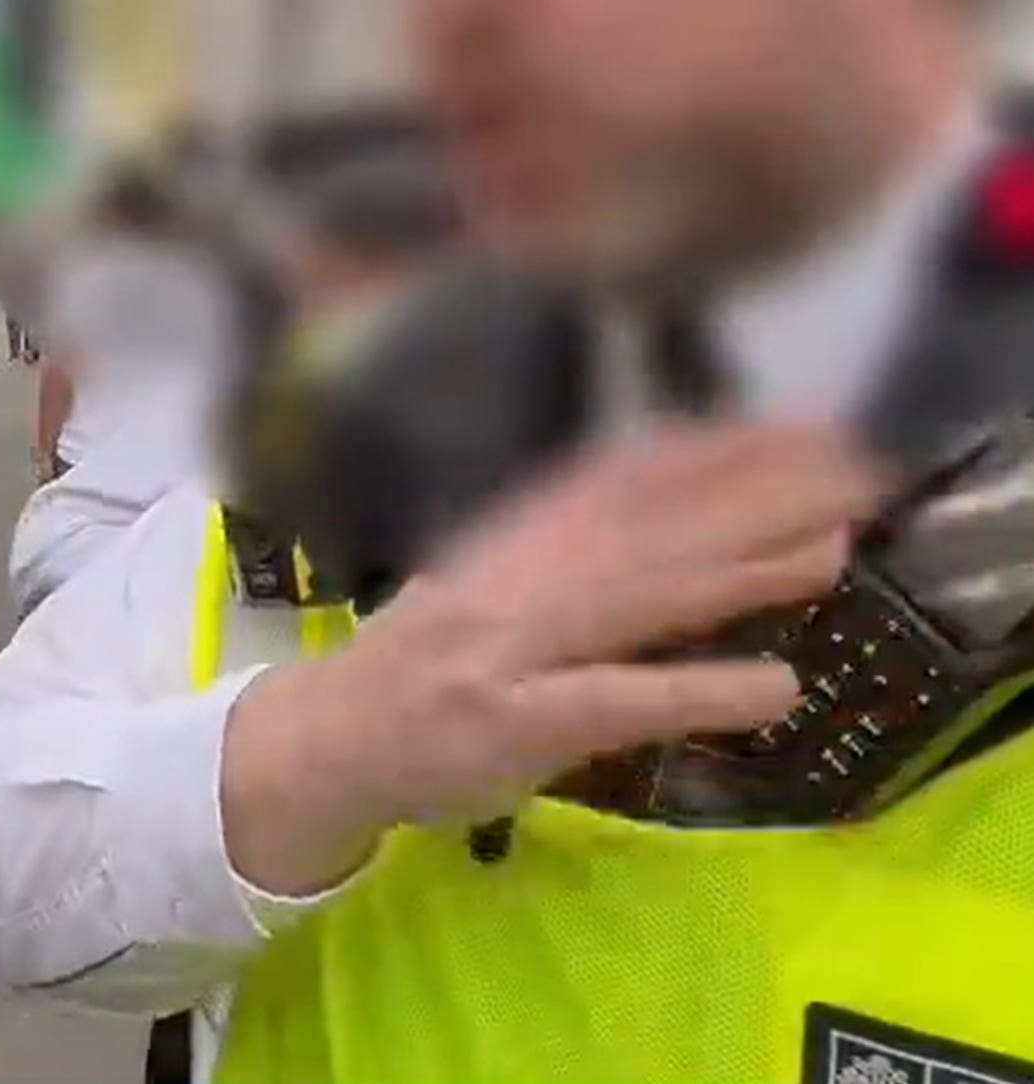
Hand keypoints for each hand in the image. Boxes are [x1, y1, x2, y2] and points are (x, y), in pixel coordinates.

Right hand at [222, 423, 882, 896]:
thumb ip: (559, 553)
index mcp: (507, 545)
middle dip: (752, 492)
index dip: (708, 449)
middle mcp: (513, 580)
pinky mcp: (515, 722)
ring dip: (743, 573)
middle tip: (849, 466)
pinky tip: (771, 688)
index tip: (793, 425)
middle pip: (648, 526)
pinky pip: (618, 699)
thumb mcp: (482, 591)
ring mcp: (513, 648)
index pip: (616, 478)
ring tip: (833, 551)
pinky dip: (696, 690)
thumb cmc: (416, 673)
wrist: (319, 742)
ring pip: (641, 598)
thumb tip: (661, 508)